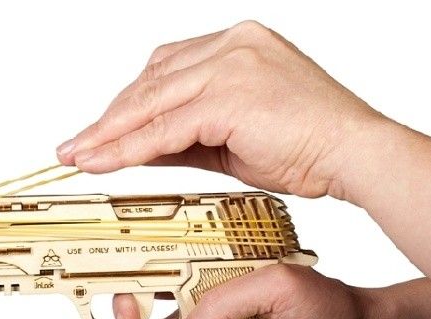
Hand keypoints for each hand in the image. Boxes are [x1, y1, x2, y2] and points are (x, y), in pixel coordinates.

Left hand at [56, 20, 385, 199]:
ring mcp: (231, 64)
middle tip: (77, 146)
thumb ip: (184, 138)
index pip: (164, 73)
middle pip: (150, 83)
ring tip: (80, 156)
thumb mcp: (231, 138)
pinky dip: (132, 147)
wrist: (353, 153)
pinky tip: (106, 162)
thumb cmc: (306, 143)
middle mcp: (231, 44)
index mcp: (235, 45)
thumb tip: (141, 150)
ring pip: (151, 103)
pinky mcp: (230, 94)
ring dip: (111, 133)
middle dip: (110, 120)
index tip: (100, 130)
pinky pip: (166, 126)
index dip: (128, 105)